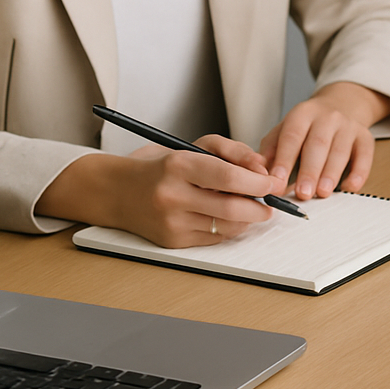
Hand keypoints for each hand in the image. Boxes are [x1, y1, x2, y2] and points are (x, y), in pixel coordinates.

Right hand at [36, 135, 282, 248]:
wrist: (117, 192)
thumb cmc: (161, 166)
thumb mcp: (193, 146)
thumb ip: (231, 152)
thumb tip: (262, 169)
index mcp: (177, 165)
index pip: (228, 176)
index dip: (258, 181)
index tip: (272, 182)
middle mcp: (172, 195)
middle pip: (232, 208)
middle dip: (260, 206)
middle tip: (271, 201)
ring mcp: (171, 222)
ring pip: (227, 227)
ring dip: (248, 219)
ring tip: (252, 208)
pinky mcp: (172, 241)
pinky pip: (215, 238)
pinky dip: (229, 228)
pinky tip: (229, 217)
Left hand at [261, 81, 389, 199]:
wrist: (342, 104)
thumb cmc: (308, 126)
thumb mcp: (284, 129)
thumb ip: (272, 150)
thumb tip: (261, 175)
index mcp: (303, 113)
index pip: (292, 136)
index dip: (284, 160)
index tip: (277, 181)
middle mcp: (327, 117)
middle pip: (318, 144)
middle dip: (310, 171)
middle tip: (302, 193)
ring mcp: (349, 126)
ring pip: (340, 151)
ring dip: (331, 174)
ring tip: (322, 193)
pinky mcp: (366, 137)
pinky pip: (365, 156)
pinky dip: (359, 173)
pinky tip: (349, 187)